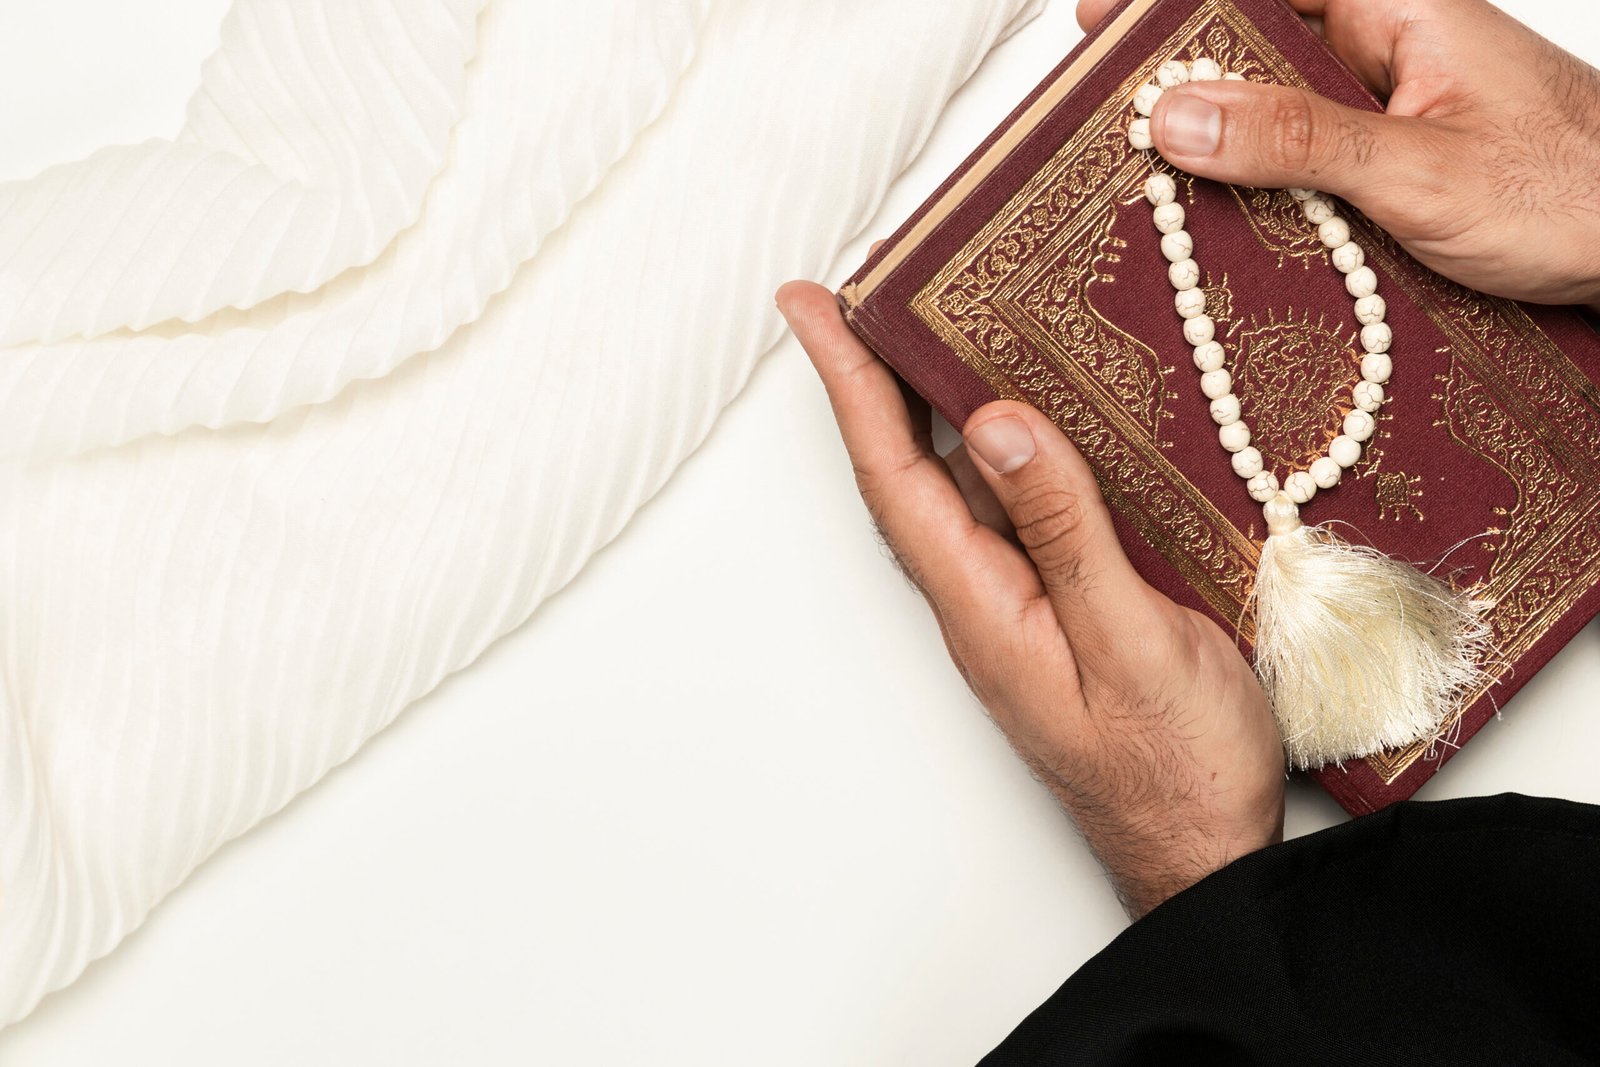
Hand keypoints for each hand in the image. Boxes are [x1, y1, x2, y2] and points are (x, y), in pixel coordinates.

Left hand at [777, 282, 1284, 917]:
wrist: (1201, 853)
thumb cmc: (1171, 771)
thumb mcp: (1131, 643)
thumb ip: (1066, 534)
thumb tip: (999, 425)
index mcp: (984, 606)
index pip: (894, 474)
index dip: (849, 382)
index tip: (810, 307)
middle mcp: (985, 598)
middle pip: (913, 467)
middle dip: (877, 374)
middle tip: (865, 287)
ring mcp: (1020, 603)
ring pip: (967, 483)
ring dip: (943, 402)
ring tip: (941, 319)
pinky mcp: (1060, 607)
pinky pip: (1019, 509)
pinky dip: (1013, 447)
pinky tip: (1037, 413)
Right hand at [1077, 0, 1599, 306]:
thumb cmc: (1581, 191)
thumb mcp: (1422, 171)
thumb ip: (1297, 141)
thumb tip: (1177, 115)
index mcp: (1395, 9)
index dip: (1170, 9)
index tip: (1096, 31)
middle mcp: (1385, 49)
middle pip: (1250, 49)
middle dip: (1178, 90)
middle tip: (1110, 134)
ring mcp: (1386, 109)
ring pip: (1271, 116)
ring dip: (1220, 156)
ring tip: (1157, 195)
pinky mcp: (1389, 165)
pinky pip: (1300, 166)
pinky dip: (1261, 196)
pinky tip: (1235, 234)